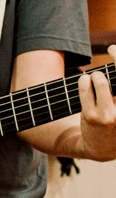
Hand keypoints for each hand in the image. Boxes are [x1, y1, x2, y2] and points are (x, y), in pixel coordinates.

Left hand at [79, 46, 115, 161]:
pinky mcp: (92, 116)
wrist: (104, 149)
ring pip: (98, 80)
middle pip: (113, 78)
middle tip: (110, 53)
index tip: (113, 48)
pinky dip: (84, 81)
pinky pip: (85, 88)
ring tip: (95, 78)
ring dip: (95, 75)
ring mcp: (109, 115)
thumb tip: (113, 63)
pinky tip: (86, 82)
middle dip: (114, 60)